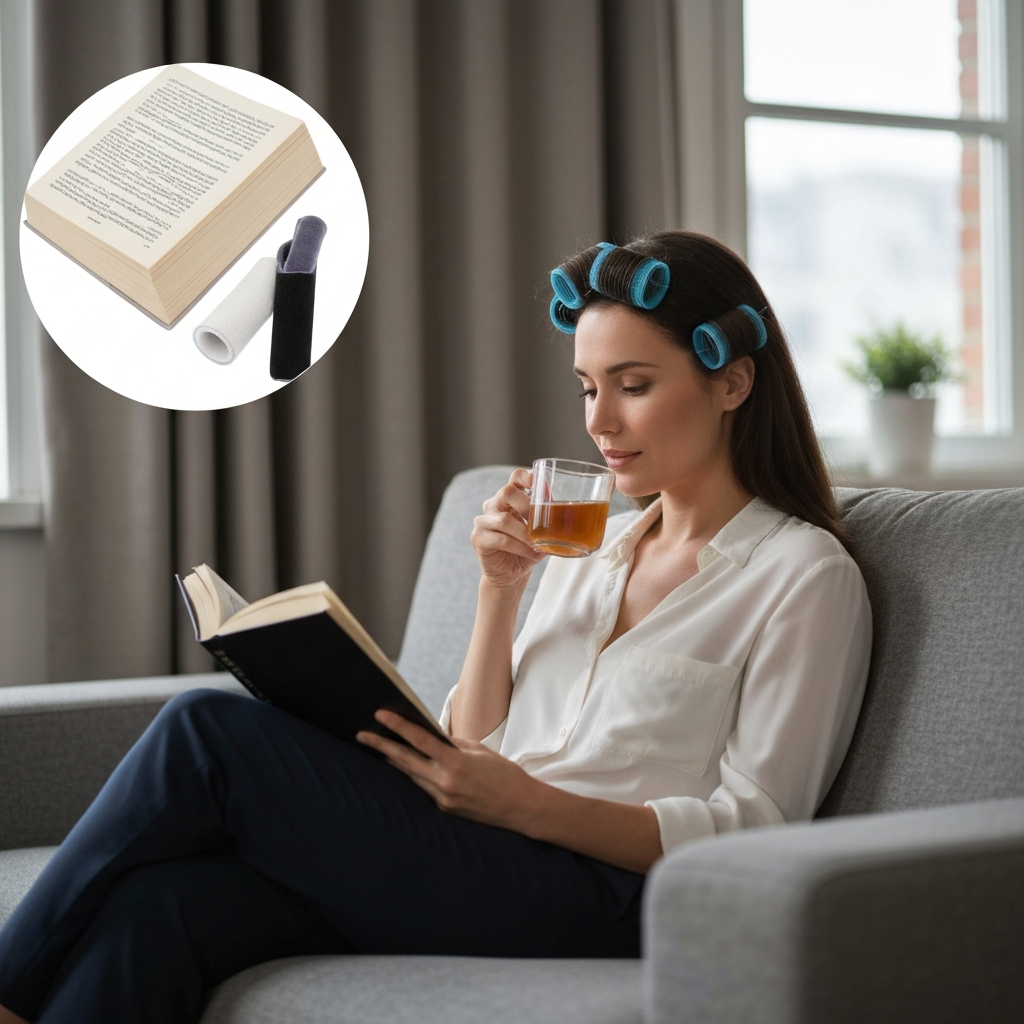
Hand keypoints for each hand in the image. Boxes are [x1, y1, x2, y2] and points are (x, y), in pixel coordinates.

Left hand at [356, 710, 540, 831]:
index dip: (398, 726)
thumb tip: (430, 737)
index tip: (380, 715)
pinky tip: (404, 766)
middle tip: (361, 735)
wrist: (520, 807)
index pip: (419, 740)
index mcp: (456, 763)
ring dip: (394, 761)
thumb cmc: (504, 774)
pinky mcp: (445, 809)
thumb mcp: (480, 751)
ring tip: (378, 747)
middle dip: (381, 747)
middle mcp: (445, 782)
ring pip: (411, 775)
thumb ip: (452, 744)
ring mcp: (443, 798)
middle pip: (405, 761)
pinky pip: (423, 788)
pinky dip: (413, 775)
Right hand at [470, 469, 544, 589]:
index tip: (543, 489)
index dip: (529, 477)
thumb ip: (549, 521)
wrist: (510, 575)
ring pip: (504, 519)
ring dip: (525, 533)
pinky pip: (500, 539)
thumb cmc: (526, 551)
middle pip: (507, 492)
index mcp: (509, 498)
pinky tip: (531, 553)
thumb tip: (565, 514)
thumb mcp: (541, 533)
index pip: (516, 477)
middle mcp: (493, 505)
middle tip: (541, 523)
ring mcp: (482, 521)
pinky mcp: (478, 538)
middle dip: (527, 506)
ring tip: (537, 544)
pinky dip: (519, 547)